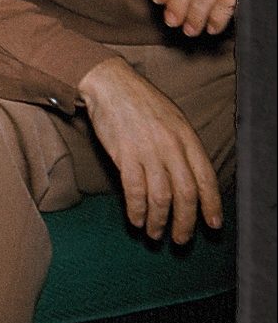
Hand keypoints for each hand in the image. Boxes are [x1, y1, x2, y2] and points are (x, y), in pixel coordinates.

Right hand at [78, 56, 221, 242]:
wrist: (110, 83)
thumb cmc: (141, 101)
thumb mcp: (173, 118)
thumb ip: (183, 147)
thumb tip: (191, 179)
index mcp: (187, 137)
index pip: (206, 178)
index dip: (211, 205)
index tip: (212, 224)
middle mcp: (171, 146)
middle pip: (185, 194)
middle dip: (185, 222)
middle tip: (180, 239)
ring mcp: (147, 150)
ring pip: (160, 197)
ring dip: (158, 221)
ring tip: (155, 233)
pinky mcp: (124, 154)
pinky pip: (134, 190)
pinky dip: (136, 209)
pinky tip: (136, 219)